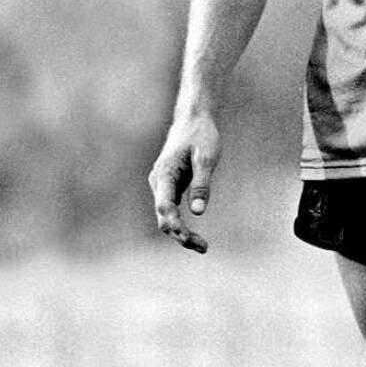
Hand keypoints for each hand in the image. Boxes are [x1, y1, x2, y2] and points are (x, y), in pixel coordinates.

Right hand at [148, 113, 221, 252]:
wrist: (193, 119)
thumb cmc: (201, 136)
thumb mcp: (207, 157)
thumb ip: (202, 184)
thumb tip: (198, 212)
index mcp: (164, 173)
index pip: (164, 206)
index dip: (175, 224)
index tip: (189, 237)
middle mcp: (158, 182)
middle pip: (164, 216)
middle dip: (180, 234)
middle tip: (204, 247)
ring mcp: (162, 185)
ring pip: (166, 216)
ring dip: (180, 232)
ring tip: (203, 247)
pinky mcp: (169, 187)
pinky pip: (171, 210)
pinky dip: (181, 224)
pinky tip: (194, 236)